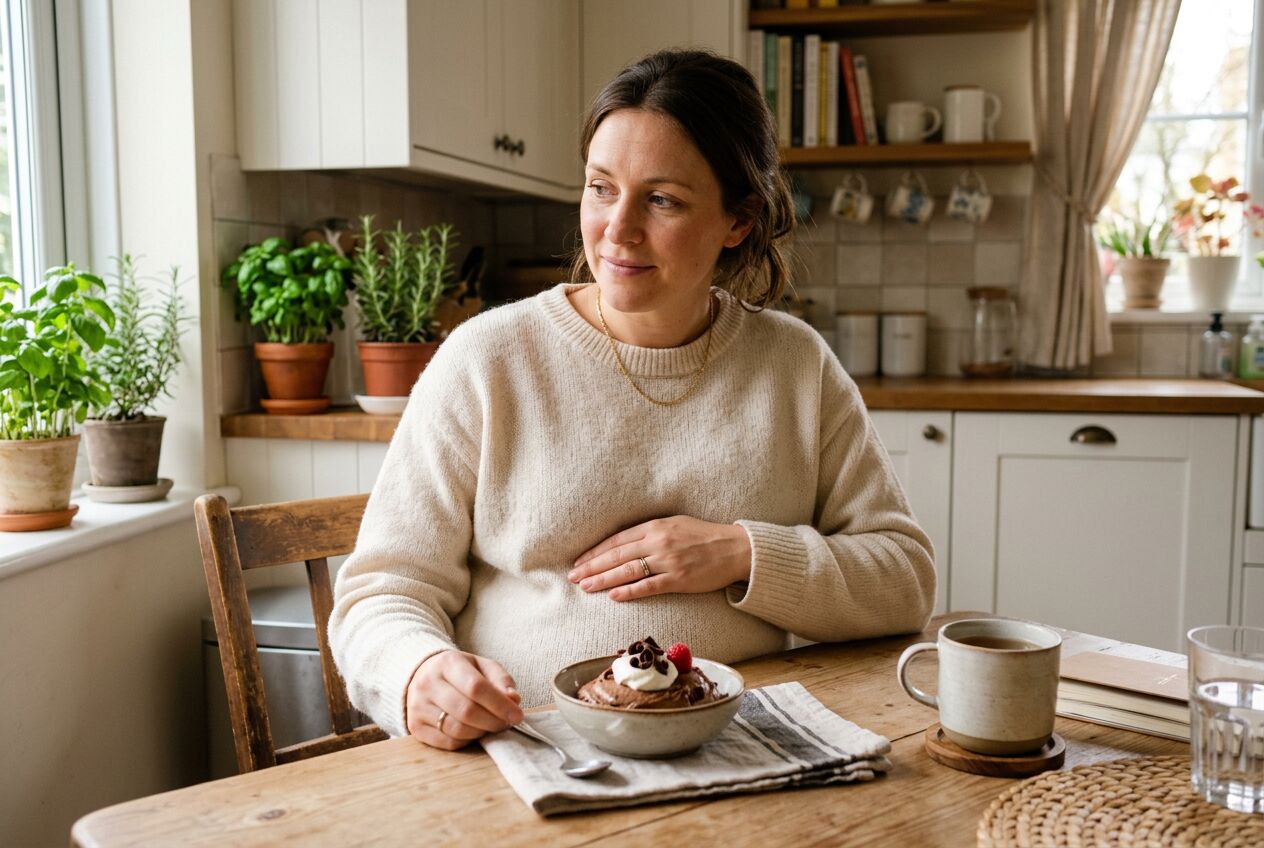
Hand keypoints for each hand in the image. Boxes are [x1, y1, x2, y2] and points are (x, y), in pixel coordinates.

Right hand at [406, 650, 522, 749]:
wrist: (424, 675)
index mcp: (447, 663)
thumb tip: (513, 701)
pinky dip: (467, 741)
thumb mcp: (482, 666)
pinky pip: (448, 743)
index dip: (500, 704)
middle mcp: (427, 683)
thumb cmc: (460, 672)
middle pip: (466, 711)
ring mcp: (418, 706)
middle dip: (493, 721)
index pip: (476, 687)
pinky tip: (474, 731)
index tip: (517, 715)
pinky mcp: (415, 726)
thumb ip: (501, 681)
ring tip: (491, 726)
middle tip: (507, 723)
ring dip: (481, 732)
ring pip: (457, 730)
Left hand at [568, 516, 751, 601]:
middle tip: (572, 577)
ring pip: (628, 571)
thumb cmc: (704, 536)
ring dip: (603, 579)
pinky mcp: (679, 579)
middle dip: (591, 566)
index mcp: (655, 526)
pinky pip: (649, 586)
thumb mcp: (675, 524)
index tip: (579, 561)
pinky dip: (629, 591)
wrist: (735, 548)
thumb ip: (650, 531)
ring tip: (585, 587)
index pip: (617, 540)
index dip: (595, 551)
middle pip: (617, 555)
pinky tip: (613, 595)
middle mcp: (658, 542)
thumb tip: (624, 543)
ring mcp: (668, 561)